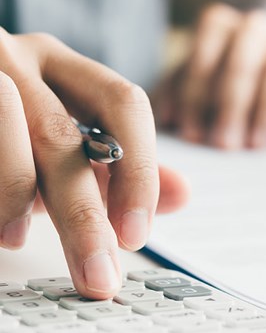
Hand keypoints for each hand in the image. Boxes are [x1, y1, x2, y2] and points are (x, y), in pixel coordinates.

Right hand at [0, 28, 187, 298]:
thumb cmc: (17, 130)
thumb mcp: (72, 143)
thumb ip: (123, 169)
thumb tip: (181, 194)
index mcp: (67, 67)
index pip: (124, 103)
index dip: (138, 170)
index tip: (136, 234)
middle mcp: (21, 59)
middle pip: (60, 136)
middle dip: (83, 214)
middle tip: (99, 273)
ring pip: (8, 133)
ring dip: (16, 196)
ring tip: (18, 238)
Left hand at [153, 3, 265, 149]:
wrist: (264, 53)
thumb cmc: (218, 71)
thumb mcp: (192, 75)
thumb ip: (175, 93)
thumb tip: (165, 120)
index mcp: (217, 26)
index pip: (203, 57)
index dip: (195, 98)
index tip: (191, 136)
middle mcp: (253, 29)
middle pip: (242, 65)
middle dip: (232, 108)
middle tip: (224, 146)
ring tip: (255, 146)